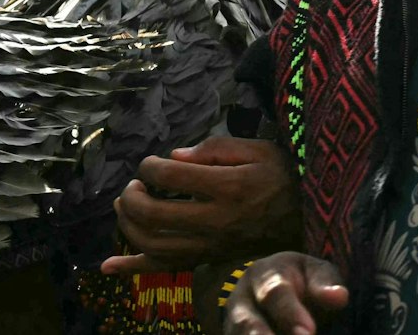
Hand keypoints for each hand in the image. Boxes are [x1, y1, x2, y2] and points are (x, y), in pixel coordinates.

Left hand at [104, 136, 300, 273]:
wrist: (309, 214)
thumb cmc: (285, 176)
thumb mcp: (260, 149)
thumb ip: (216, 148)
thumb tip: (173, 157)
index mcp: (228, 187)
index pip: (169, 177)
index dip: (150, 166)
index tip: (152, 162)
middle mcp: (215, 219)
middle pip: (152, 213)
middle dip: (132, 195)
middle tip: (136, 183)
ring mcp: (210, 244)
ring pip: (152, 243)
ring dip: (127, 224)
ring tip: (126, 206)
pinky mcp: (209, 258)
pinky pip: (166, 268)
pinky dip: (133, 268)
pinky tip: (108, 266)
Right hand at [219, 252, 347, 334]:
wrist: (268, 286)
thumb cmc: (300, 280)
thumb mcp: (314, 272)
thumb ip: (324, 284)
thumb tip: (339, 296)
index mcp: (264, 276)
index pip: (275, 294)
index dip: (290, 314)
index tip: (308, 332)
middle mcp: (240, 302)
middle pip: (246, 324)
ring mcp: (232, 327)